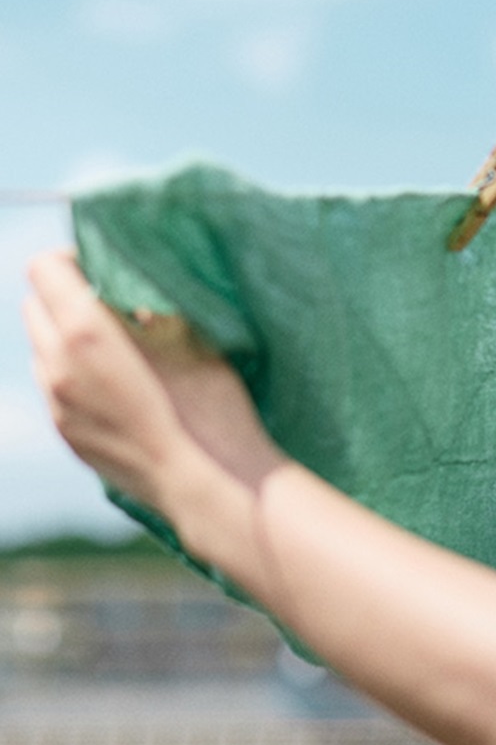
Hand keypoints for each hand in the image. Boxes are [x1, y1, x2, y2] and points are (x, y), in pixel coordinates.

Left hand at [23, 251, 280, 511]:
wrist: (210, 485)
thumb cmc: (212, 407)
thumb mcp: (192, 337)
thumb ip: (151, 303)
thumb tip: (132, 288)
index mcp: (86, 334)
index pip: (45, 269)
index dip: (75, 259)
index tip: (106, 269)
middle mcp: (57, 367)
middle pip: (34, 306)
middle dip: (67, 297)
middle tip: (113, 304)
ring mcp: (57, 407)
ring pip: (41, 349)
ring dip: (67, 337)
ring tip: (119, 348)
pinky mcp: (67, 436)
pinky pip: (55, 387)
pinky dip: (75, 373)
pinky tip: (121, 387)